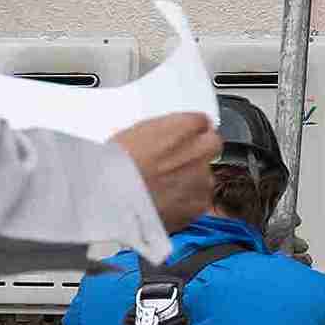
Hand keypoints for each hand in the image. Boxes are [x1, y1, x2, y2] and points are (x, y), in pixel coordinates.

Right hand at [115, 115, 219, 230]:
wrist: (112, 201)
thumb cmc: (114, 169)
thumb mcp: (132, 135)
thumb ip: (159, 134)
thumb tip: (161, 140)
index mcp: (182, 126)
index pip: (201, 121)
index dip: (189, 132)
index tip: (181, 140)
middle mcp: (198, 149)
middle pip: (212, 144)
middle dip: (199, 152)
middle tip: (176, 163)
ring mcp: (202, 178)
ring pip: (206, 175)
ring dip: (191, 180)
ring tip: (164, 188)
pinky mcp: (199, 204)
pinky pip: (199, 200)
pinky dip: (187, 202)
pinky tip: (166, 203)